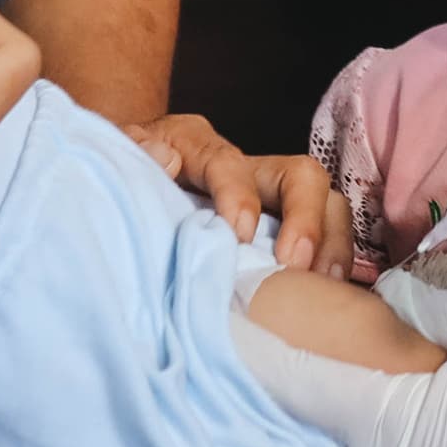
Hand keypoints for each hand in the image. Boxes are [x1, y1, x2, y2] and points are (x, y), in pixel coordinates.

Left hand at [133, 112, 347, 272]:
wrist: (121, 182)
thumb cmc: (123, 176)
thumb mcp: (115, 159)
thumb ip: (134, 155)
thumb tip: (161, 159)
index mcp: (198, 148)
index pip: (228, 162)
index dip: (238, 195)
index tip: (238, 233)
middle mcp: (247, 169)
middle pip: (299, 175)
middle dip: (306, 218)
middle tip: (296, 264)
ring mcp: (272, 200)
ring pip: (326, 204)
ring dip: (330, 246)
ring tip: (323, 287)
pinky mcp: (284, 231)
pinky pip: (325, 240)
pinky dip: (331, 266)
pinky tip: (325, 298)